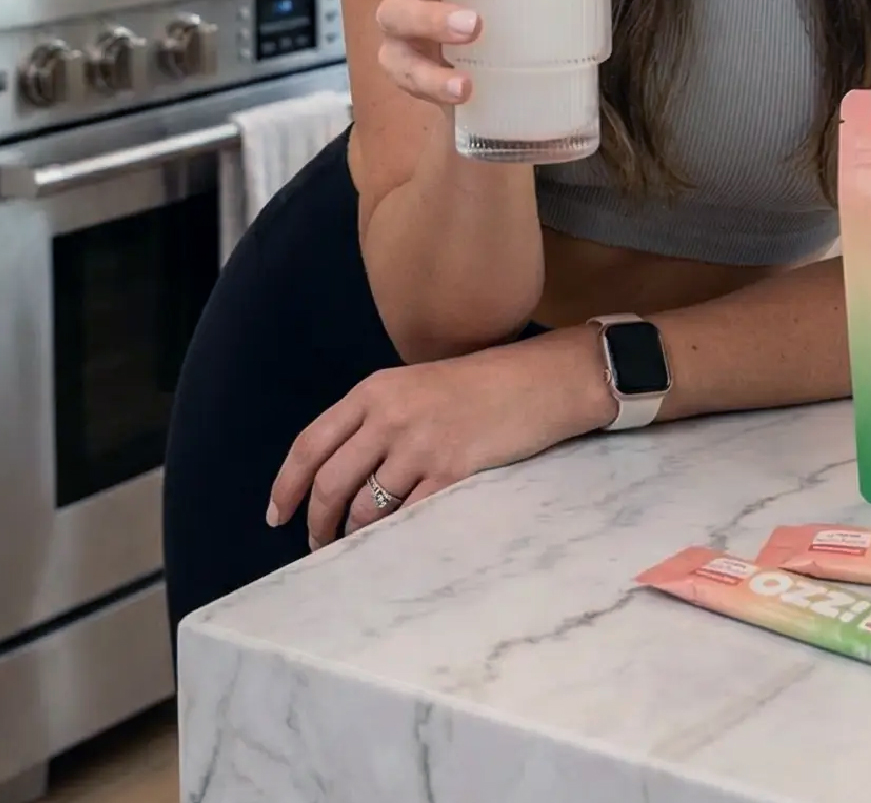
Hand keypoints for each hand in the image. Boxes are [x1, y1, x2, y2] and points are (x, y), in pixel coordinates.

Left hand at [266, 328, 615, 548]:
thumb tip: (338, 472)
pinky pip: (405, 517)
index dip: (287, 486)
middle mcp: (389, 415)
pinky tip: (393, 543)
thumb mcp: (416, 385)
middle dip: (317, 522)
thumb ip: (376, 418)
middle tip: (318, 544)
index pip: (311, 444)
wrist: (538, 381)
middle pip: (330, 482)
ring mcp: (419, 445)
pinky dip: (392, 537)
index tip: (276, 516)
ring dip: (353, 535)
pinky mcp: (450, 471)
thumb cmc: (480, 385)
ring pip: (363, 507)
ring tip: (357, 545)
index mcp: (374, 391)